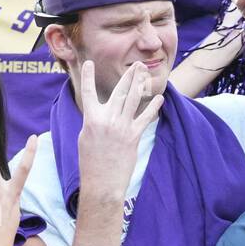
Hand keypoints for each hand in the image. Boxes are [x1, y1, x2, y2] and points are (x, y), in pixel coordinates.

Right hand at [76, 61, 163, 201]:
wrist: (102, 183)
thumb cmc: (90, 163)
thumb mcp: (85, 138)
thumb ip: (93, 122)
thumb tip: (98, 113)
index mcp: (91, 119)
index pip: (88, 93)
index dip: (87, 77)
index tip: (88, 62)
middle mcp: (107, 120)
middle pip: (119, 91)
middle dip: (129, 76)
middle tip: (137, 64)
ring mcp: (121, 127)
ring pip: (133, 100)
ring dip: (140, 84)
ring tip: (145, 73)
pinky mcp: (133, 137)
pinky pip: (144, 118)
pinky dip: (152, 107)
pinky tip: (159, 98)